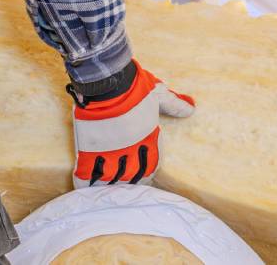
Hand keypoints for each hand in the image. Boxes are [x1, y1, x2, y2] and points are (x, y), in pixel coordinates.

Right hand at [69, 60, 193, 186]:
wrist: (108, 81)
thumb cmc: (135, 85)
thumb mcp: (159, 93)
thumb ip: (174, 104)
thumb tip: (191, 108)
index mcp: (148, 139)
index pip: (151, 165)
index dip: (148, 174)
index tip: (144, 179)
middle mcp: (131, 150)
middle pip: (132, 177)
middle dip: (129, 184)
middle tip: (125, 192)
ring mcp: (110, 152)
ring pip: (111, 179)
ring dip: (109, 187)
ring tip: (105, 194)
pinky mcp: (90, 150)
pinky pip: (88, 174)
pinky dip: (86, 184)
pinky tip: (85, 190)